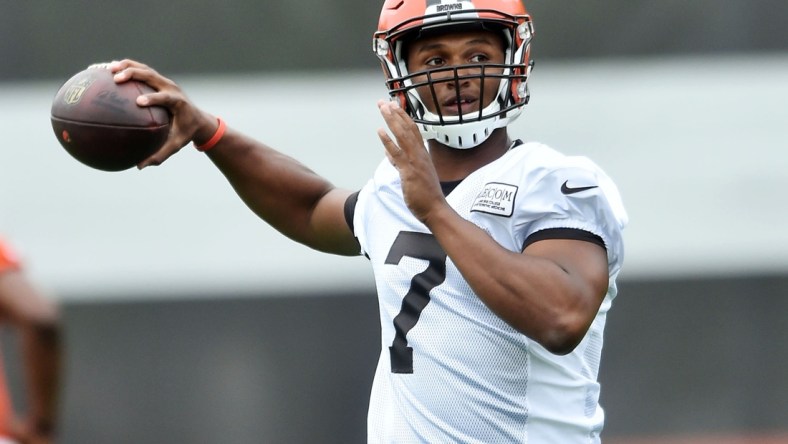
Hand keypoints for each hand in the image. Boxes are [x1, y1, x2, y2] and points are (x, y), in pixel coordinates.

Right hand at [109, 59, 217, 168]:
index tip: (139, 102)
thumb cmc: (185, 133)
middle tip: (116, 79)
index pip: (165, 98)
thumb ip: (159, 155)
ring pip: (144, 68)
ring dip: (126, 66)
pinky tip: (104, 70)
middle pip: (151, 75)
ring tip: (106, 68)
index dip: (153, 98)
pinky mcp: (157, 79)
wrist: (197, 118)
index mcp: (178, 102)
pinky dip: (123, 67)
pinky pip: (139, 70)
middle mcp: (171, 87)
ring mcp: (164, 81)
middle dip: (134, 74)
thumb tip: (139, 166)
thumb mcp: (175, 145)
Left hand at [376, 100, 446, 224]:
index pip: (413, 131)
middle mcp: (420, 155)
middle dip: (396, 113)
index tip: (395, 106)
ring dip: (392, 120)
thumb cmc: (426, 196)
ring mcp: (415, 162)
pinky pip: (397, 153)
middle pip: (408, 128)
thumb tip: (389, 154)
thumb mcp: (413, 176)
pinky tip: (380, 131)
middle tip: (385, 101)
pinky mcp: (409, 171)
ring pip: (403, 135)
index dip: (403, 117)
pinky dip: (388, 141)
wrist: (436, 209)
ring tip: (383, 107)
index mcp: (422, 155)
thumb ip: (400, 163)